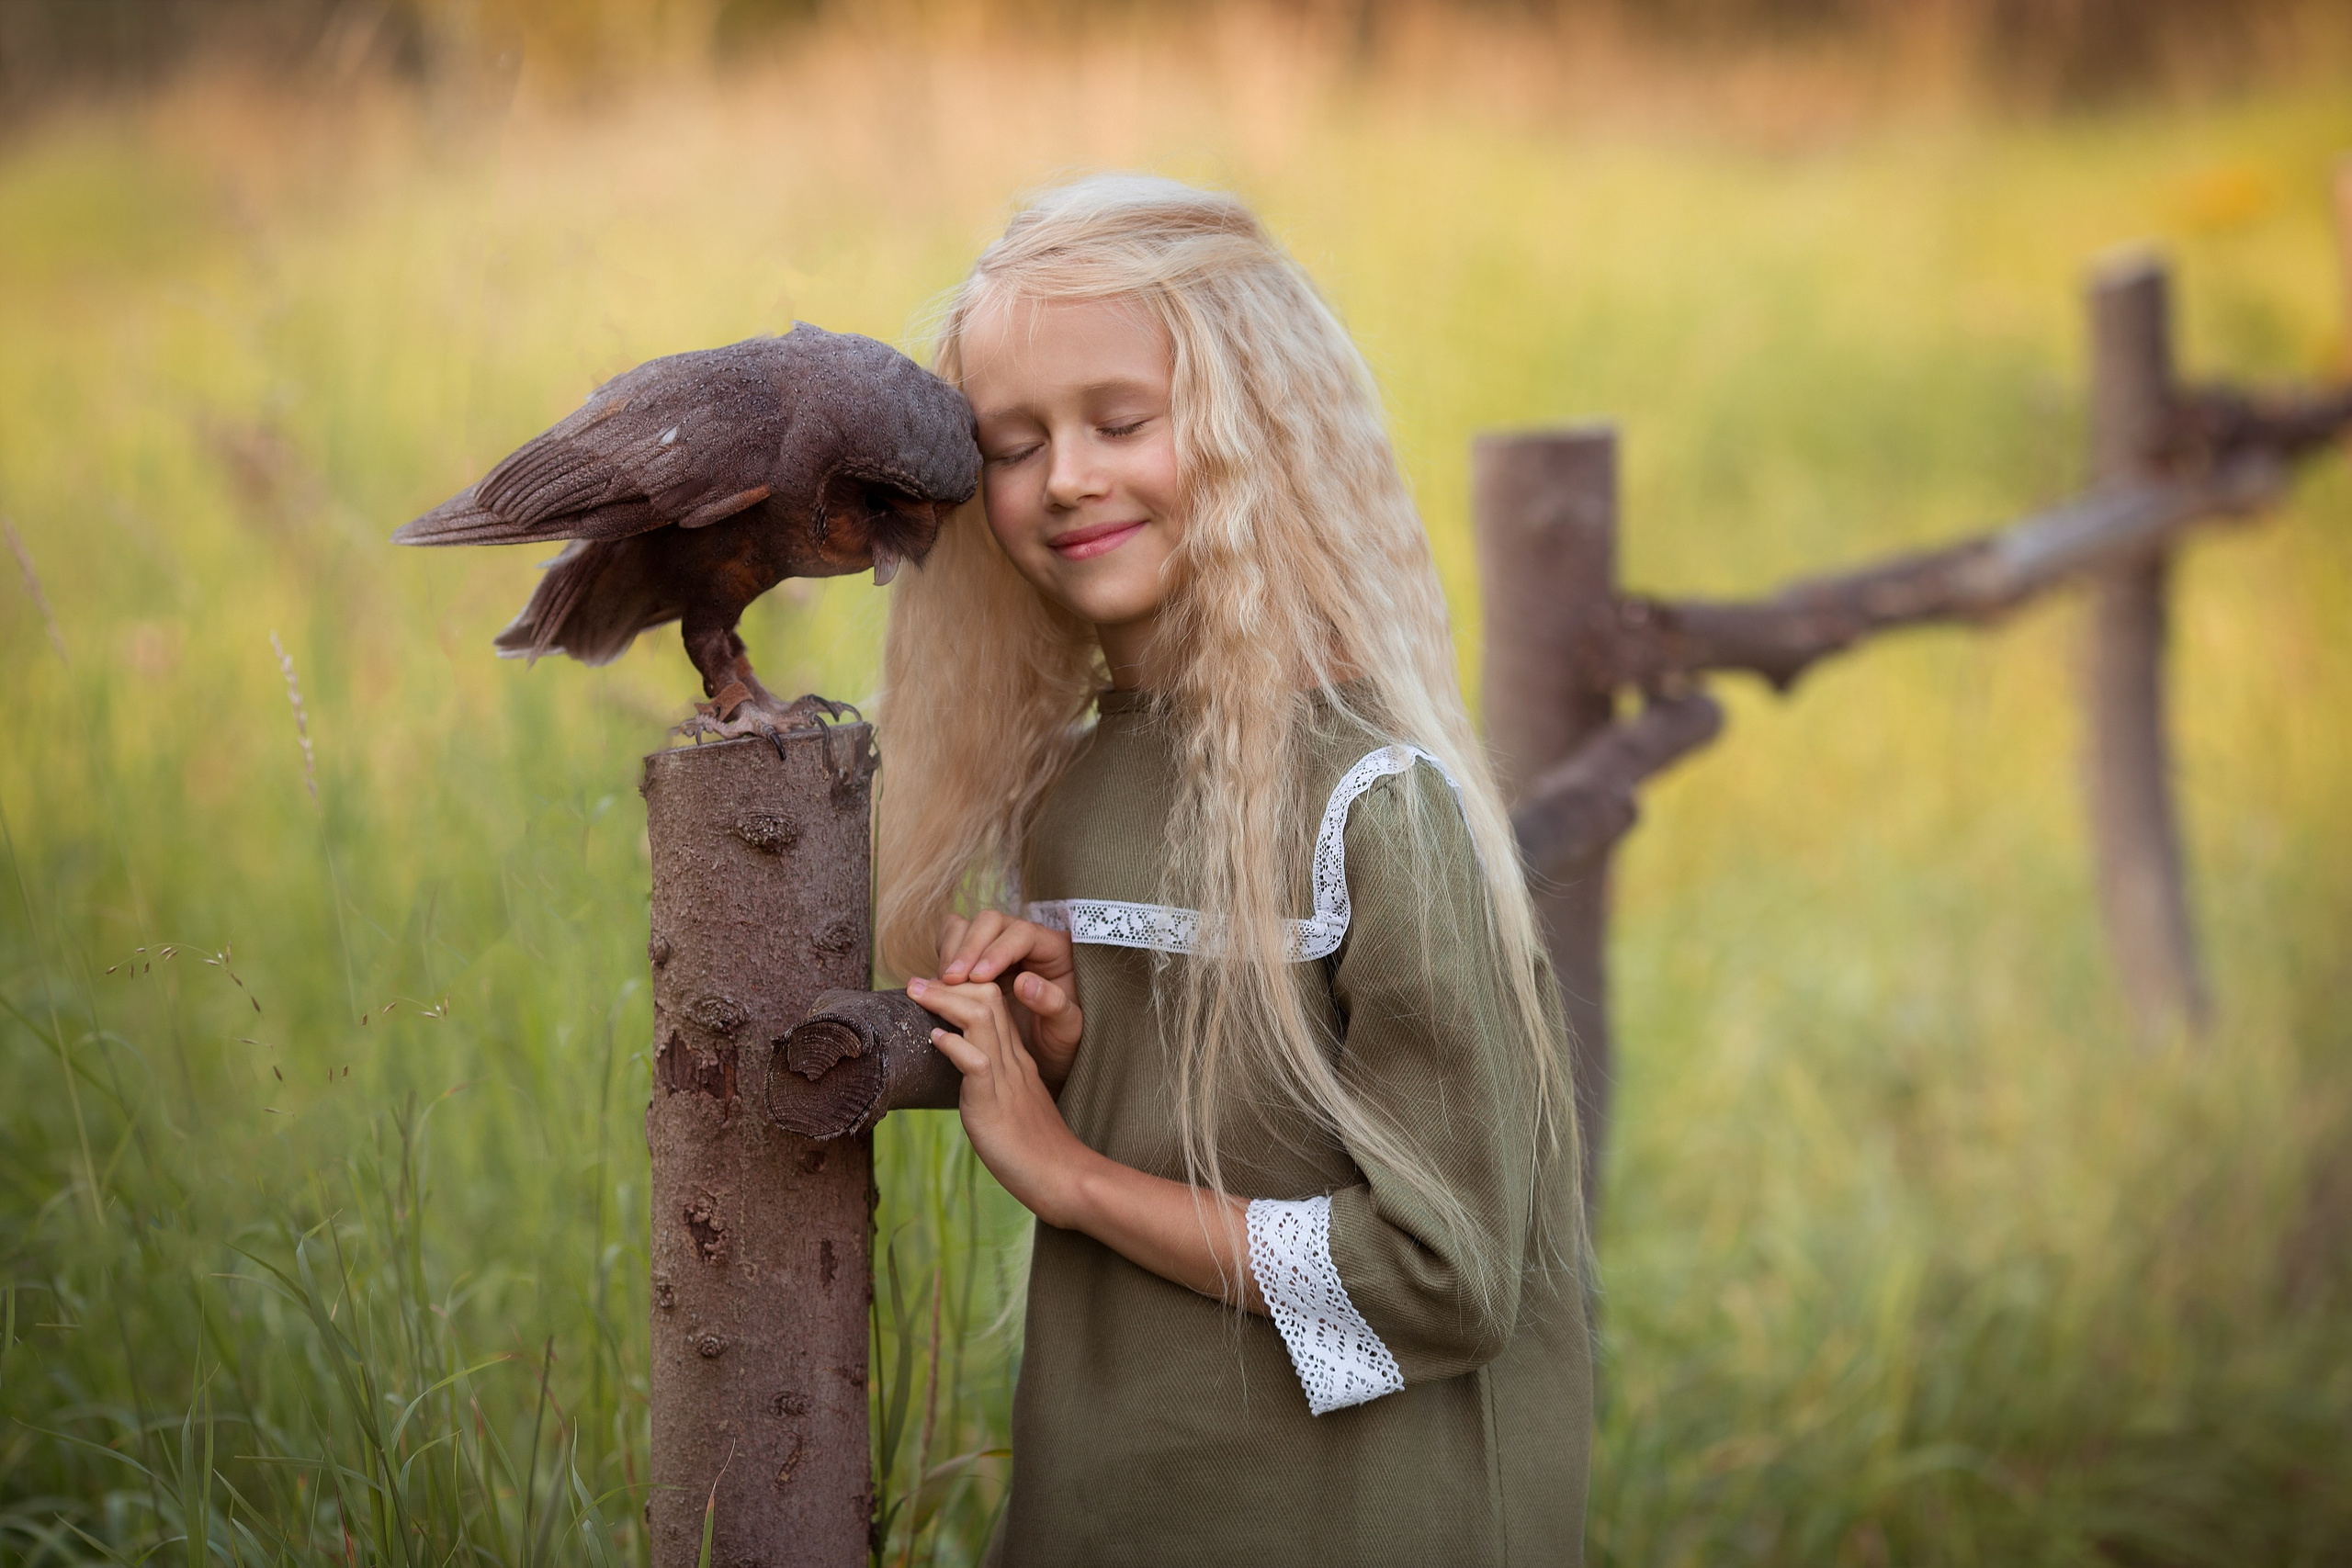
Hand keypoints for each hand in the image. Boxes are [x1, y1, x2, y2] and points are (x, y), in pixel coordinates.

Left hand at [909, 975, 1095, 1227]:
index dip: (962, 988)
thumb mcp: (1011, 1104)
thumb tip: (961, 1068)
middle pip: (987, 999)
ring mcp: (1006, 1078)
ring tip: (916, 994)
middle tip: (915, 982)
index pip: (994, 1004)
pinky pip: (976, 1062)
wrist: (1062, 1177)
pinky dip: (953, 1045)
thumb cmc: (1034, 1148)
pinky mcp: (994, 1102)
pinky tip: (935, 1038)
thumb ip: (992, 1083)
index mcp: (1017, 1059)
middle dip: (948, 985)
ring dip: (944, 1001)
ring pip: (980, 1019)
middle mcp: (1013, 1060)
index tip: (932, 987)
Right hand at [935, 911, 1082, 1090]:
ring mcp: (999, 947)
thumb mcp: (1068, 1030)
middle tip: (951, 980)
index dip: (997, 951)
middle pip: (991, 922)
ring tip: (943, 984)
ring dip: (952, 951)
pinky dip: (944, 955)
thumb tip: (1025, 983)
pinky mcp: (978, 959)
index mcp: (1056, 950)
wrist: (1048, 1053)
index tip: (978, 979)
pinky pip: (954, 941)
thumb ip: (1055, 1005)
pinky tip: (941, 984)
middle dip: (968, 948)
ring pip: (968, 927)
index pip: (1022, 933)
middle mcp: (1025, 941)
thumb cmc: (1062, 1041)